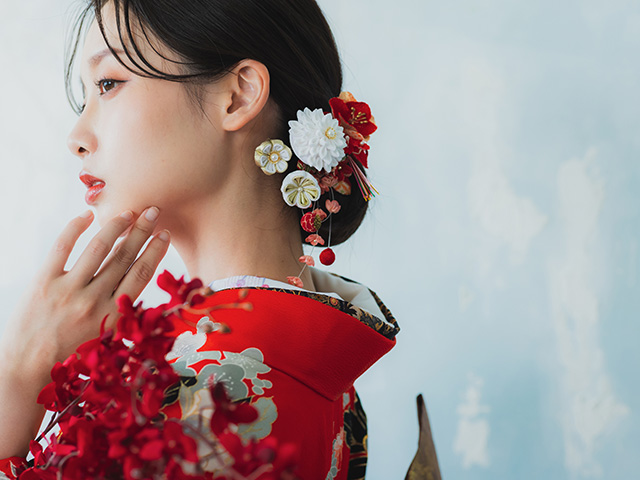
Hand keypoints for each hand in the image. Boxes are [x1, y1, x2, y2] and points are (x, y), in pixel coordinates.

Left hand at [0, 207, 170, 374]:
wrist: (27, 370)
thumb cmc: (72, 359)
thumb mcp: (106, 338)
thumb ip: (121, 311)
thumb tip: (136, 283)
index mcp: (113, 316)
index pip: (140, 275)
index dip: (154, 252)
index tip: (164, 235)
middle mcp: (93, 300)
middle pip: (124, 257)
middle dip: (142, 232)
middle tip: (154, 212)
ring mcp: (68, 290)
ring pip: (98, 249)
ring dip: (116, 227)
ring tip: (129, 212)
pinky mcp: (43, 283)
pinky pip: (61, 248)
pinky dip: (74, 229)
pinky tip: (86, 216)